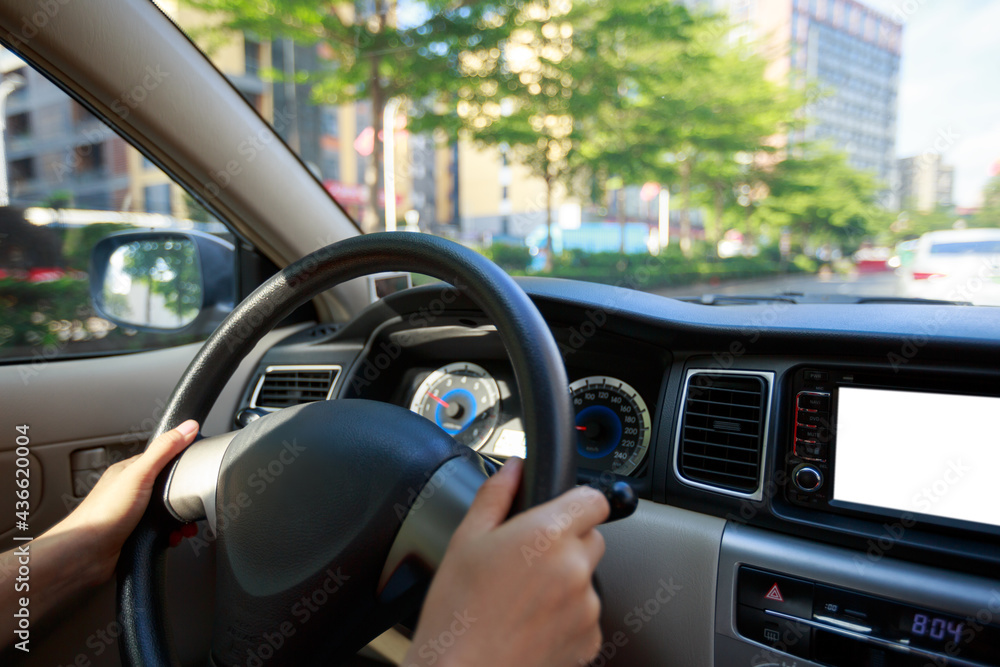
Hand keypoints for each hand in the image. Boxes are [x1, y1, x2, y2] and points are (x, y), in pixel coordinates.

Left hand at [46, 419, 199, 584]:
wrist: (85, 555)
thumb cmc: (102, 515)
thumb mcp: (139, 474)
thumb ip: (164, 450)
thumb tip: (187, 427)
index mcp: (129, 471)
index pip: (163, 457)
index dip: (182, 461)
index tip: (200, 464)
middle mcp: (131, 492)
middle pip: (169, 487)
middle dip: (184, 498)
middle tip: (192, 505)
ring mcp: (134, 514)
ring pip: (168, 512)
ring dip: (180, 521)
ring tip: (184, 526)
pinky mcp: (137, 536)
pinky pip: (164, 532)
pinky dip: (172, 536)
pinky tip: (171, 538)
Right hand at [403, 457, 609, 666]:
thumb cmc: (457, 614)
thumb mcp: (465, 541)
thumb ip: (495, 495)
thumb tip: (513, 469)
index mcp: (547, 534)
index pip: (594, 499)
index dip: (577, 502)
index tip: (561, 511)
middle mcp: (575, 568)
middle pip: (592, 539)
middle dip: (567, 544)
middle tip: (526, 561)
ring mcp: (586, 608)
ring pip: (587, 579)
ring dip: (566, 582)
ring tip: (522, 599)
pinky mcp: (589, 640)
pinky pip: (586, 616)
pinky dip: (566, 617)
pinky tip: (530, 623)